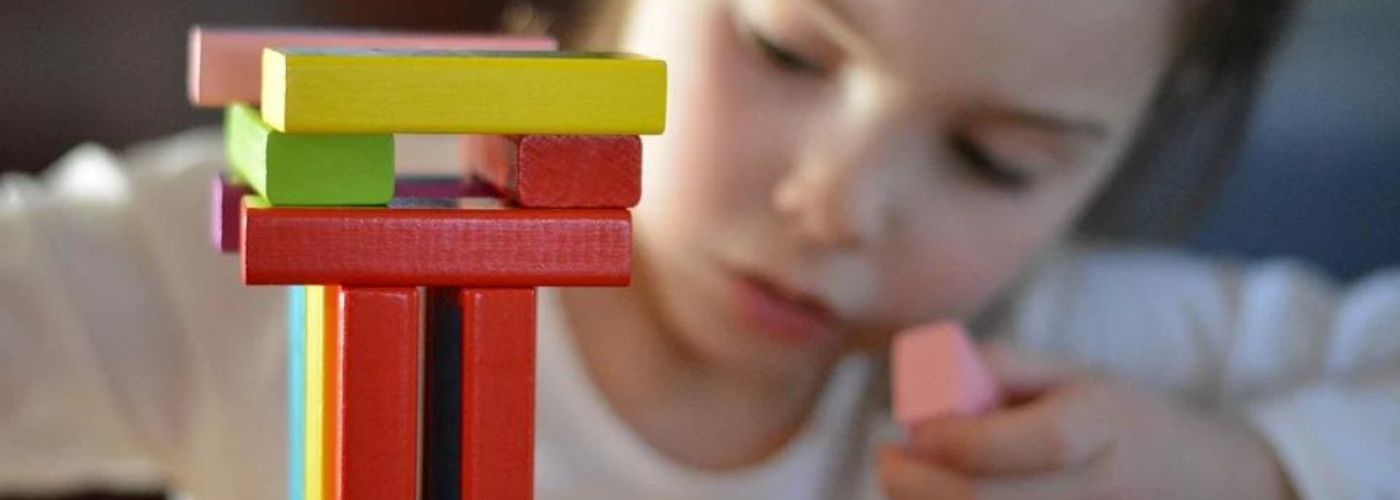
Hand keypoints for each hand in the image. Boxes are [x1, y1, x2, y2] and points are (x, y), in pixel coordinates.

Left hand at [878, 344, 1296, 499]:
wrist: (1203, 486)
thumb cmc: (1118, 420)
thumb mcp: (1072, 374)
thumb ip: (999, 368)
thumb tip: (921, 381)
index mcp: (1104, 425)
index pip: (1033, 441)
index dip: (960, 439)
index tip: (913, 429)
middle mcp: (1100, 491)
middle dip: (918, 485)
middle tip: (886, 461)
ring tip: (907, 482)